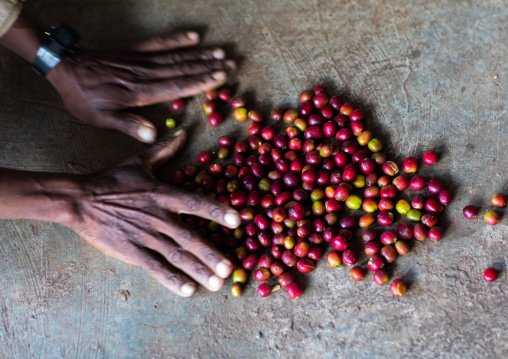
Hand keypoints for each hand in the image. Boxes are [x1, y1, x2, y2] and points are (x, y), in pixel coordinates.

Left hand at [47, 31, 234, 142]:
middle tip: (230, 64)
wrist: (65, 69)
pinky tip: (192, 36)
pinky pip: (159, 43)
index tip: (220, 78)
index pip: (177, 86)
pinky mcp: (134, 51)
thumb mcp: (101, 118)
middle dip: (208, 67)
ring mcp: (140, 60)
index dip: (200, 82)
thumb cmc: (84, 98)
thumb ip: (128, 125)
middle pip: (182, 69)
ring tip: (220, 52)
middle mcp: (145, 73)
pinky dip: (177, 39)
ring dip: (199, 55)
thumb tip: (152, 135)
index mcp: (140, 92)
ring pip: (175, 56)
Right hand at [62, 129, 239, 296]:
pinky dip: (171, 279)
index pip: (196, 203)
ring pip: (176, 255)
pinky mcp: (131, 250)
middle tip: (231, 269)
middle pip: (189, 236)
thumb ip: (164, 150)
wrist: (80, 199)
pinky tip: (188, 290)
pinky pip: (155, 267)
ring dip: (198, 270)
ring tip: (216, 284)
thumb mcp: (139, 162)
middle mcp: (158, 216)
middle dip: (211, 253)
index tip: (238, 221)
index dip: (217, 211)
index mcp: (163, 194)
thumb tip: (183, 131)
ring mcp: (145, 235)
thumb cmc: (111, 180)